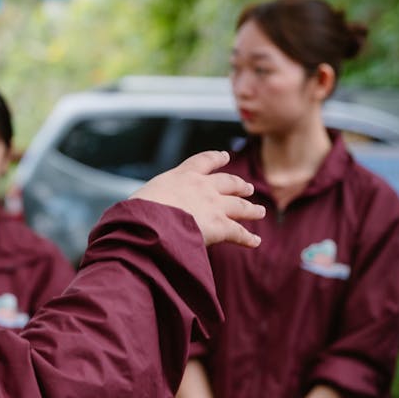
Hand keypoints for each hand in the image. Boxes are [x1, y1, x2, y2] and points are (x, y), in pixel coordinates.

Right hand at [130, 151, 263, 247]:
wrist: (150, 223)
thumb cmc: (139, 212)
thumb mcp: (145, 197)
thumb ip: (154, 200)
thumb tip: (143, 212)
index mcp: (182, 176)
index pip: (202, 162)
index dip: (216, 158)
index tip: (224, 156)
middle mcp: (202, 187)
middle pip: (228, 183)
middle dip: (239, 185)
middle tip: (247, 188)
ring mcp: (214, 206)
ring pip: (239, 206)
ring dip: (250, 209)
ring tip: (259, 211)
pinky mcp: (220, 227)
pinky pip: (238, 233)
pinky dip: (248, 238)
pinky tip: (255, 241)